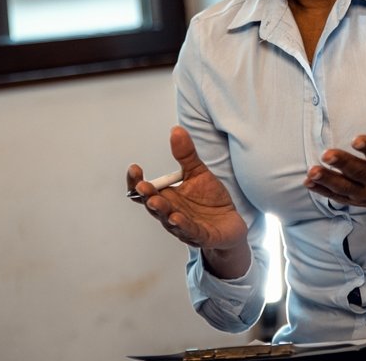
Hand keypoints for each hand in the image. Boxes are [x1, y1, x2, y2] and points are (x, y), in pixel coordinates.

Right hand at [127, 126, 248, 275]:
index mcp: (167, 197)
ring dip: (162, 211)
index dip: (136, 182)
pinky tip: (176, 218)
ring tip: (156, 201)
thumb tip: (176, 129)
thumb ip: (186, 155)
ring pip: (168, 219)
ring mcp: (184, 226)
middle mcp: (170, 213)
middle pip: (153, 205)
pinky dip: (182, 225)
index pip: (145, 192)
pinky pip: (189, 231)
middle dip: (147, 196)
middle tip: (142, 186)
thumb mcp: (199, 173)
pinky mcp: (201, 236)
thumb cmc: (210, 200)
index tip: (135, 168)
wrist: (231, 224)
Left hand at [303, 96, 365, 222]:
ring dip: (327, 179)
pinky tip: (308, 182)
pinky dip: (321, 191)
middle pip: (359, 172)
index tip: (356, 139)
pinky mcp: (353, 201)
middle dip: (343, 163)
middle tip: (327, 154)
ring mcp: (365, 193)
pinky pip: (336, 197)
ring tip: (312, 171)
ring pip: (345, 187)